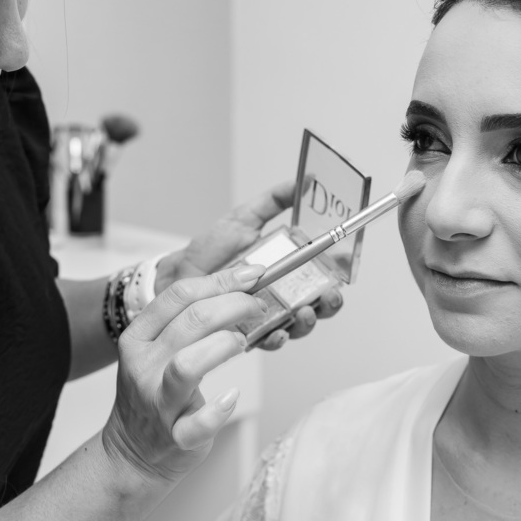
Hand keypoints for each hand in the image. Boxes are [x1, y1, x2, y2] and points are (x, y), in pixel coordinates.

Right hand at [102, 265, 268, 481]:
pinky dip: (220, 410)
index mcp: (138, 338)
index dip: (221, 279)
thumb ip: (185, 322)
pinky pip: (198, 424)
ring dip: (223, 346)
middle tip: (258, 306)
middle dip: (234, 304)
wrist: (132, 453)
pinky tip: (232, 396)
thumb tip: (236, 287)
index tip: (252, 274)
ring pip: (188, 365)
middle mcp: (144, 366)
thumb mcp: (157, 350)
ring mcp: (157, 403)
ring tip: (243, 342)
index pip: (179, 295)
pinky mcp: (175, 437)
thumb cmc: (155, 394)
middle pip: (190, 321)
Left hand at [155, 181, 344, 349]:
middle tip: (328, 297)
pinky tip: (278, 333)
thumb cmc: (210, 249)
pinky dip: (277, 339)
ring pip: (299, 325)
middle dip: (329, 304)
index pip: (321, 275)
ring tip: (304, 313)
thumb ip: (274, 201)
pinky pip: (269, 341)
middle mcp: (282, 293)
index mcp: (287, 267)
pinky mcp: (249, 332)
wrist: (178, 274)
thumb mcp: (244, 218)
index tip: (342, 274)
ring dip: (307, 322)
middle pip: (318, 304)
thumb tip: (308, 179)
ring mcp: (267, 314)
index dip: (336, 278)